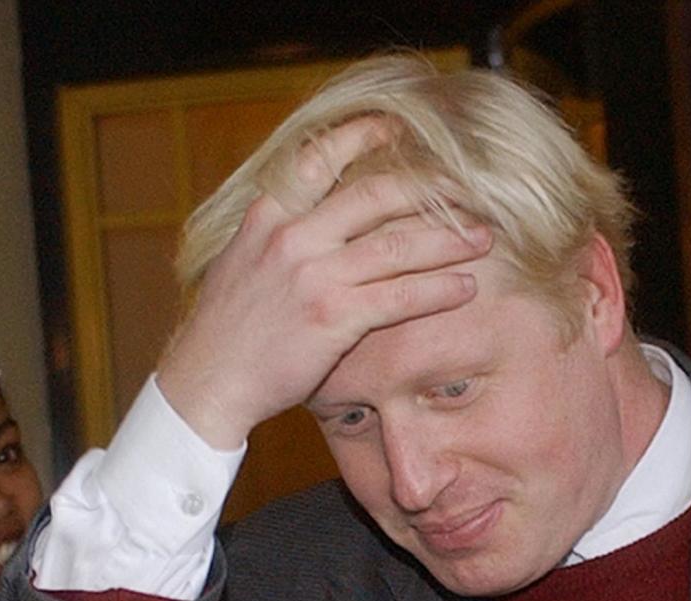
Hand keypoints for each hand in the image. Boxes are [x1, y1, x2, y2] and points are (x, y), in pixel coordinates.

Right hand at [158, 117, 490, 449]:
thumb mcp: (241, 261)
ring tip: (483, 239)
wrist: (206, 381)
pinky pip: (399, 297)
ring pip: (397, 246)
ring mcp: (313, 277)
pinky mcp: (333, 318)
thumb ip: (277, 233)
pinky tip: (463, 288)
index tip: (400, 130)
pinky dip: (436, 291)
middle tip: (469, 192)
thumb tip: (314, 215)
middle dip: (431, 190)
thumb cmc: (228, 330)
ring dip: (448, 240)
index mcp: (269, 215)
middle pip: (376, 194)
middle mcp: (292, 237)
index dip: (364, 136)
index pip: (320, 157)